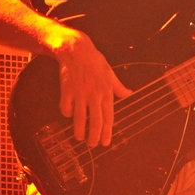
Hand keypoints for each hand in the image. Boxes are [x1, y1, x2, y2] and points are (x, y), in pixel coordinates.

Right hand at [52, 29, 131, 146]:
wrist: (76, 50)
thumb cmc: (95, 62)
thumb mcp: (110, 74)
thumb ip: (119, 87)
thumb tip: (129, 94)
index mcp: (106, 92)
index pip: (108, 117)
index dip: (106, 131)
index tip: (105, 142)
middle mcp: (94, 95)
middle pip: (95, 121)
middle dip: (94, 136)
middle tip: (92, 145)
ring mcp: (79, 93)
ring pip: (79, 117)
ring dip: (79, 129)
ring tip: (80, 137)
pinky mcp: (67, 89)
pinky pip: (65, 106)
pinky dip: (66, 112)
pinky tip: (67, 114)